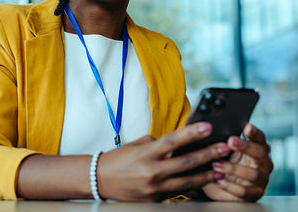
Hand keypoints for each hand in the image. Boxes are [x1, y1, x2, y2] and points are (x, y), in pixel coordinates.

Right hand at [97, 122, 230, 200]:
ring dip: (207, 174)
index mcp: (147, 153)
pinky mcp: (155, 199)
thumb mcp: (138, 145)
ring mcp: (155, 187)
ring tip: (221, 168)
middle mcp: (152, 170)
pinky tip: (203, 180)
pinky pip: (178, 191)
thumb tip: (178, 143)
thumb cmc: (119, 159)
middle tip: (225, 148)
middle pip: (187, 161)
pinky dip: (192, 185)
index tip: (208, 127)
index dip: (192, 132)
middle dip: (209, 154)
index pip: (173, 140)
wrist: (101, 180)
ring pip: (188, 180)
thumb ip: (158, 144)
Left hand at [202, 123, 273, 201]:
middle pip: (261, 154)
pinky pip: (244, 191)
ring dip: (233, 168)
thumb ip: (222, 140)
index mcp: (257, 148)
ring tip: (215, 165)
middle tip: (230, 141)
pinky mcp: (254, 194)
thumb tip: (206, 127)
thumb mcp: (221, 150)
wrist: (218, 186)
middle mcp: (263, 163)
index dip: (255, 132)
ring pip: (253, 174)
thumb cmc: (222, 162)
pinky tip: (218, 180)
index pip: (260, 138)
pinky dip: (230, 185)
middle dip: (246, 147)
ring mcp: (261, 180)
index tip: (247, 127)